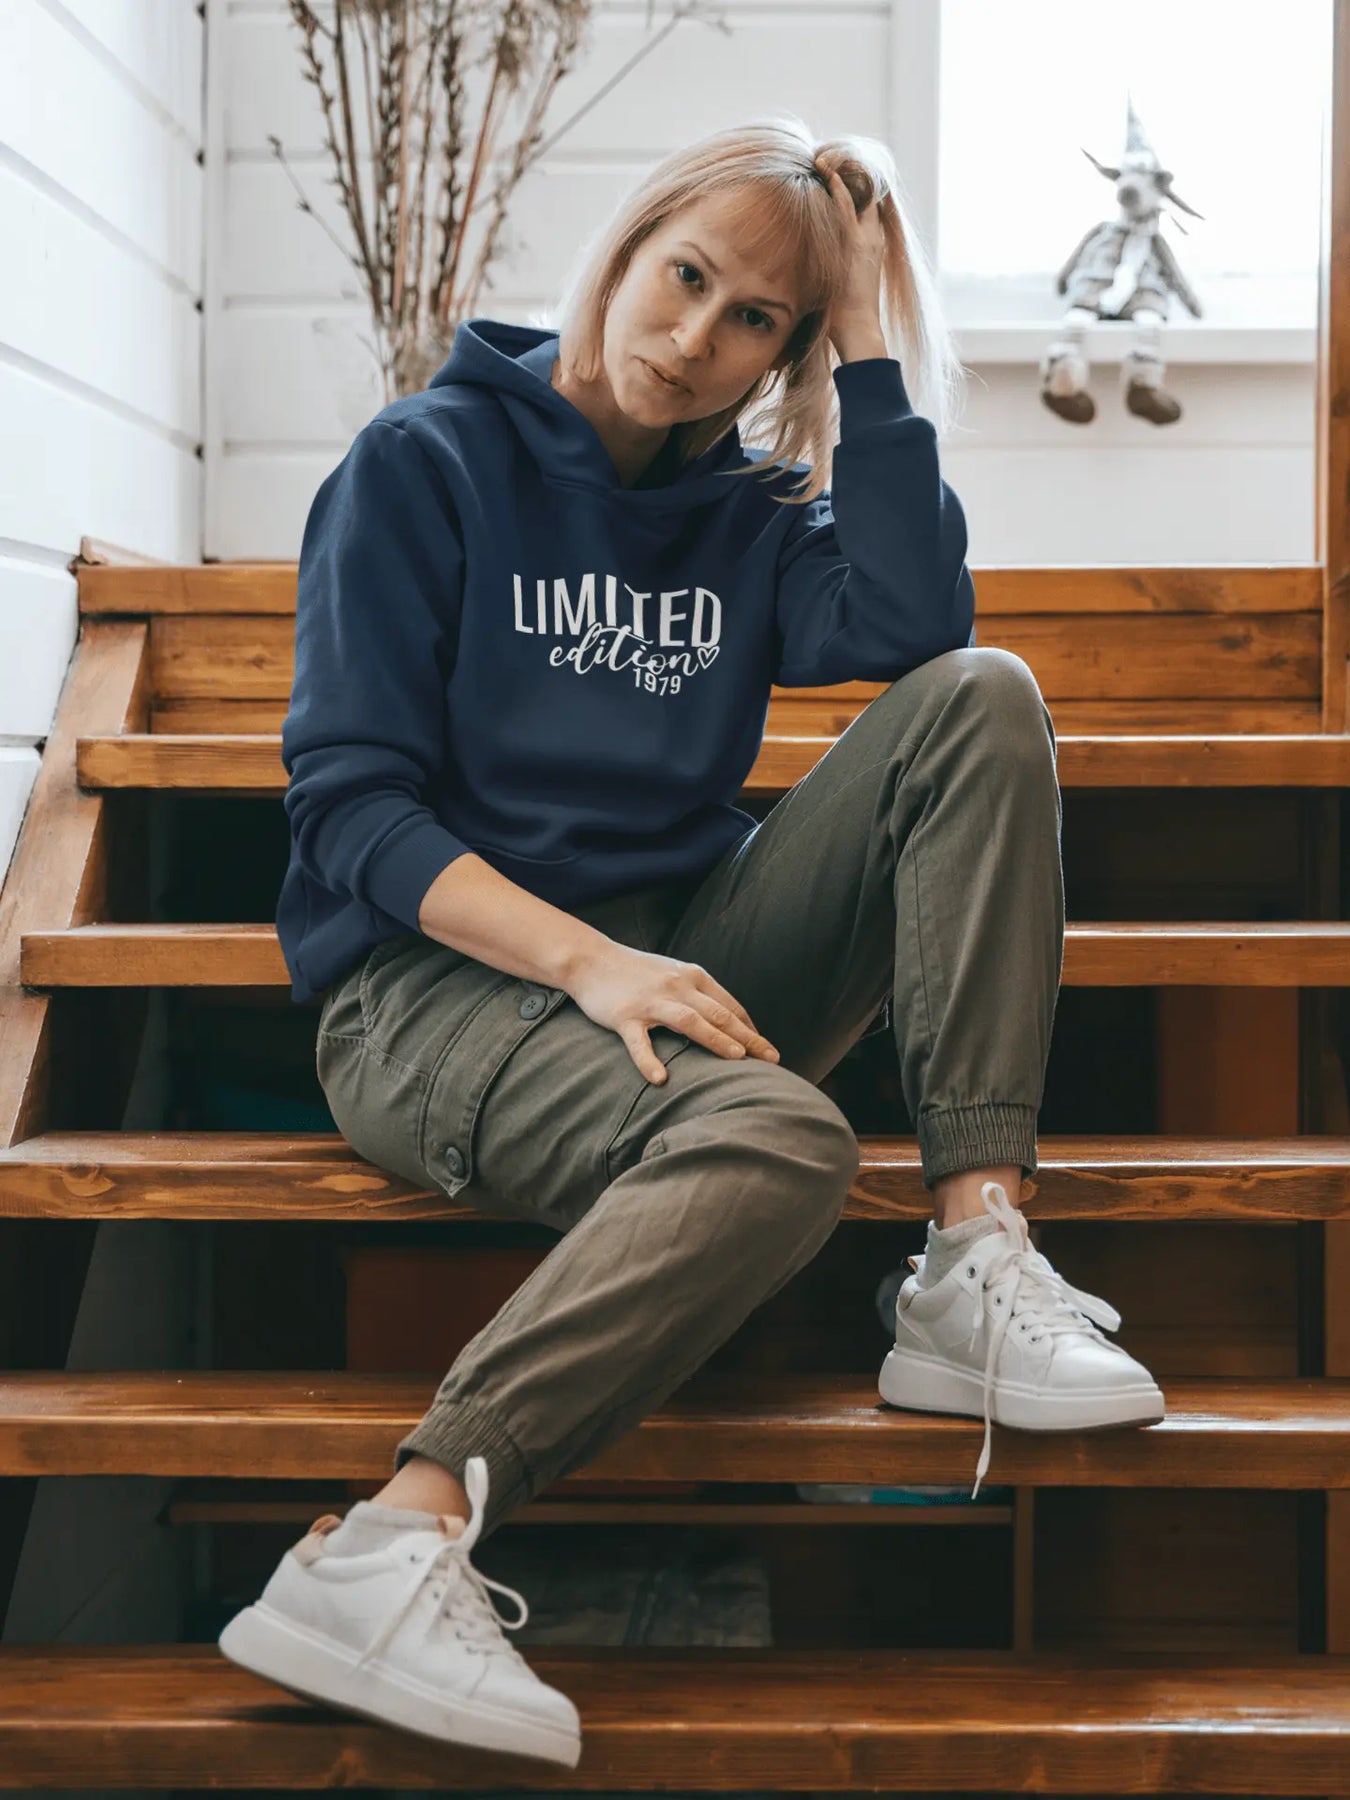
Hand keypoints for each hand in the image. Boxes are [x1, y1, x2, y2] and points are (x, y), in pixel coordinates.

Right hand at [564, 941, 780, 1085]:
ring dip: (715, 1039)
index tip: (767, 1050)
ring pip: (689, 1021)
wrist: (591, 959)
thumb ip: (698, 993)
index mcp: (692, 976)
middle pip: (718, 1013)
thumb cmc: (636, 972)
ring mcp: (651, 1001)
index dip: (751, 1029)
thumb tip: (726, 1019)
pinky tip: (660, 1079)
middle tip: (771, 1059)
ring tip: (737, 1058)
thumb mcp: (673, 973)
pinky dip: (649, 1060)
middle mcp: (676, 986)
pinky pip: (639, 1041)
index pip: (730, 1005)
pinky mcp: (624, 1015)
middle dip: (748, 1037)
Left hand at [820, 165, 886, 355]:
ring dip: (842, 171)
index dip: (855, 183)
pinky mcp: (855, 245)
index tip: (834, 171)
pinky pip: (847, 206)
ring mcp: (865, 239)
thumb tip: (810, 264)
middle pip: (868, 191)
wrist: (859, 330)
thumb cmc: (844, 315)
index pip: (869, 203)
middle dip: (850, 170)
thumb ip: (832, 265)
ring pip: (860, 191)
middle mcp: (872, 236)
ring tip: (822, 157)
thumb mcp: (838, 281)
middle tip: (826, 157)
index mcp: (871, 244)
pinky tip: (824, 171)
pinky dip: (837, 186)